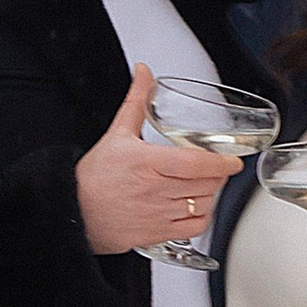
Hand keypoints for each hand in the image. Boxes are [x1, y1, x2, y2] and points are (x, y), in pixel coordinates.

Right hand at [76, 64, 231, 255]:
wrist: (75, 211)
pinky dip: (202, 217)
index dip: (220, 162)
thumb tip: (144, 73)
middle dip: (218, 175)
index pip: (194, 163)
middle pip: (204, 184)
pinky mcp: (157, 233)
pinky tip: (196, 207)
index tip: (232, 160)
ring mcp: (157, 213)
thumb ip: (136, 101)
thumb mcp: (116, 133)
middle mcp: (154, 189)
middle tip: (217, 168)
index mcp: (145, 162)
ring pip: (202, 204)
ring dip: (211, 194)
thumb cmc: (94, 176)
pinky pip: (194, 228)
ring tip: (206, 184)